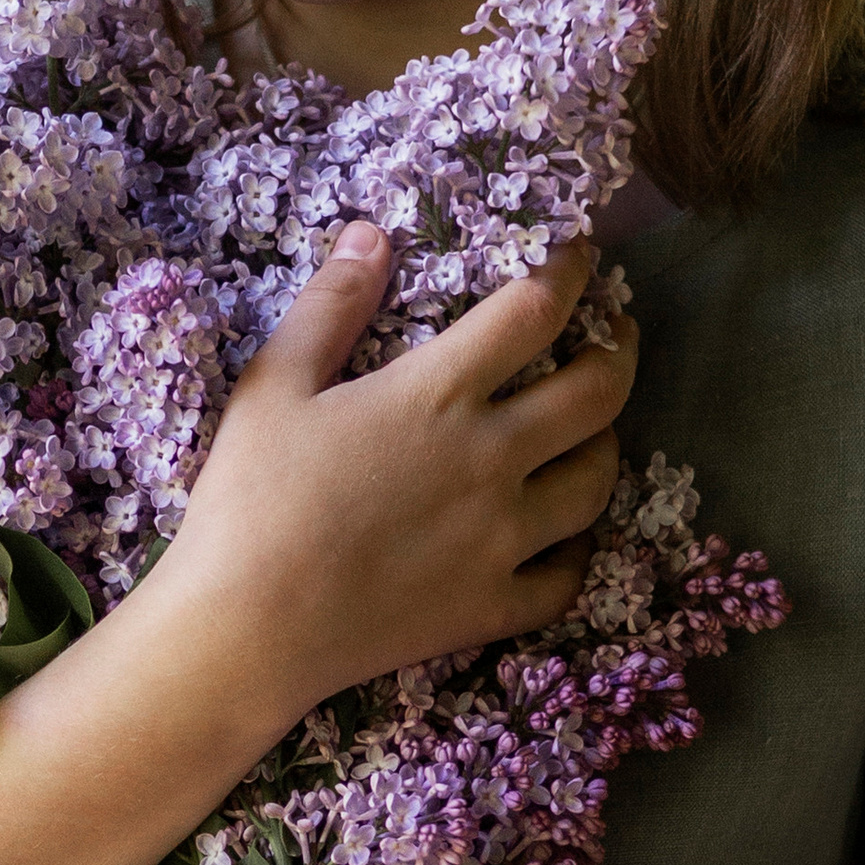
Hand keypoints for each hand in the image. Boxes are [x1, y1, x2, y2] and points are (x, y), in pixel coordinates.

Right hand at [164, 227, 637, 716]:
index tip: (577, 253)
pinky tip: (562, 536)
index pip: (534, 310)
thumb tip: (372, 233)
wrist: (246, 631)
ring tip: (592, 430)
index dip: (569, 270)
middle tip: (615, 332)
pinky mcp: (494, 605)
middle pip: (598, 392)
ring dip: (605, 444)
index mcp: (438, 395)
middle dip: (618, 349)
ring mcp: (503, 539)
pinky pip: (568, 575)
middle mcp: (492, 460)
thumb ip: (330, 306)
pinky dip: (577, 549)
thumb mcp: (273, 385)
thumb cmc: (250, 499)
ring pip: (597, 482)